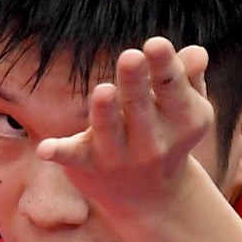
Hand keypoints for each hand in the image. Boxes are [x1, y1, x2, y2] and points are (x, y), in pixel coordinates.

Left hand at [37, 37, 212, 215]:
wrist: (150, 198)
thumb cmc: (166, 132)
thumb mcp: (183, 108)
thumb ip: (186, 78)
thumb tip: (197, 53)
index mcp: (182, 120)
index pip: (173, 88)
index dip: (165, 66)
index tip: (155, 44)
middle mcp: (153, 142)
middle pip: (140, 106)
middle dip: (135, 82)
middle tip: (130, 57)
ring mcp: (119, 156)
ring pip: (109, 129)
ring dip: (106, 112)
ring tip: (104, 91)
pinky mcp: (88, 164)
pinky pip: (72, 156)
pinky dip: (59, 153)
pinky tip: (45, 149)